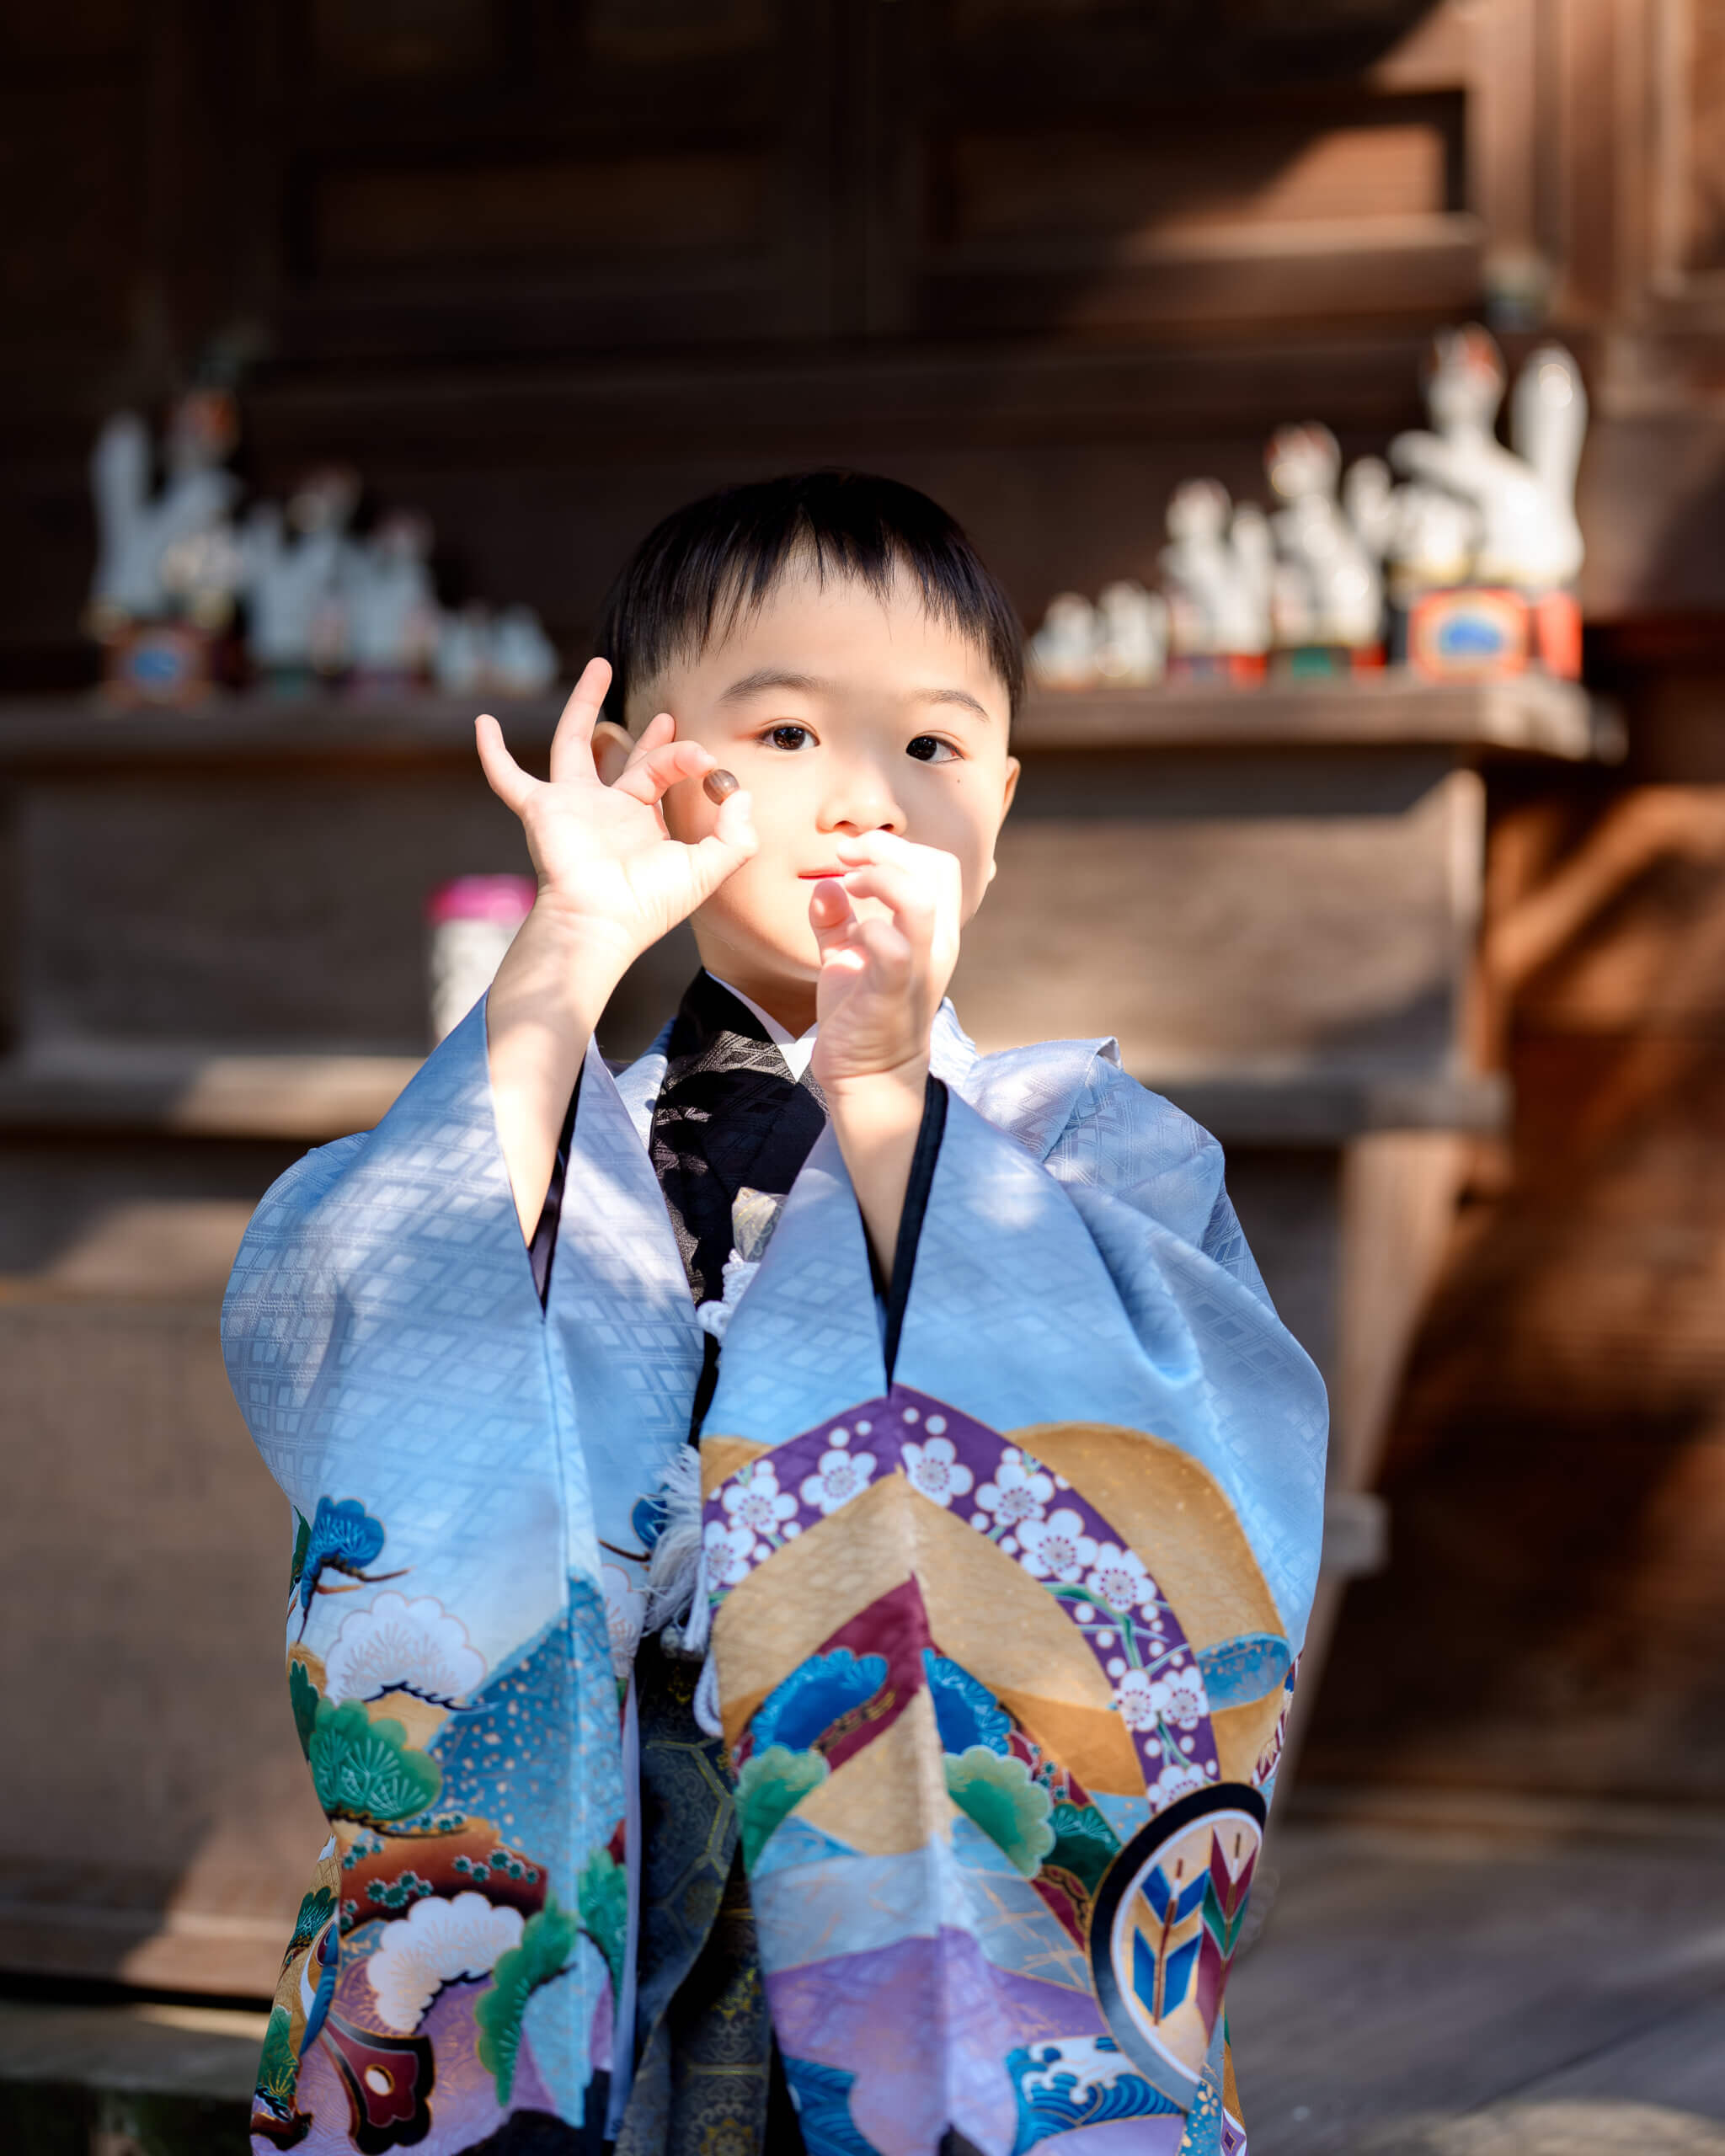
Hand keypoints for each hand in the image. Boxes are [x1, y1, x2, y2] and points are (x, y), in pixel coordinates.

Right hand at [476, 657, 756, 991]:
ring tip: (599, 666)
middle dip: (647, 735)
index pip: (663, 773)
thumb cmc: (648, 905)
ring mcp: (571, 806)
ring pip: (573, 743)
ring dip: (584, 704)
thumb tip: (743, 795)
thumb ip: (735, 835)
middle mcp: (605, 809)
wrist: (600, 923)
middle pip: (624, 757)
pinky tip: (482, 721)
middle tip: (667, 713)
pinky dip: (493, 752)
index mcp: (641, 822)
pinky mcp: (541, 809)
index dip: (686, 758)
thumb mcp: (707, 870)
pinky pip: (508, 777)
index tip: (707, 761)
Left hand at [808, 831, 960, 1091]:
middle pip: (937, 868)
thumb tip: (825, 885)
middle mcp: (937, 944)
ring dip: (880, 878)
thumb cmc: (861, 1013)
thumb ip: (836, 919)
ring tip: (850, 885)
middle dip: (885, 849)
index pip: (937, 864)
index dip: (893, 847)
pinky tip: (851, 937)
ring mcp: (920, 967)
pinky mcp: (894, 991)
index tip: (850, 857)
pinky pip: (893, 947)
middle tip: (846, 859)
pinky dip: (868, 929)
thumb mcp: (847, 956)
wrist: (868, 1075)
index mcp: (932, 931)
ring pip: (921, 898)